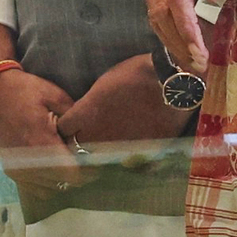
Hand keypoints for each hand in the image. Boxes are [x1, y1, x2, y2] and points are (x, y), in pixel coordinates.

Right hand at [0, 63, 84, 199]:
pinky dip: (47, 181)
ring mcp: (18, 170)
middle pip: (64, 183)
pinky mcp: (11, 171)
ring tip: (67, 160)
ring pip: (51, 188)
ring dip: (63, 178)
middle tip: (86, 159)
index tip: (96, 161)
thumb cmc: (25, 91)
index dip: (88, 171)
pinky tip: (51, 165)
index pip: (72, 174)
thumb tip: (90, 136)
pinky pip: (36, 187)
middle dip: (79, 174)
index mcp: (41, 144)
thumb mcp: (56, 96)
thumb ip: (75, 120)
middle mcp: (28, 163)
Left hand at [56, 51, 187, 150]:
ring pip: (99, 157)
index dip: (67, 126)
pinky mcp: (137, 154)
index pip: (64, 128)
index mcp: (87, 113)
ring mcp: (117, 147)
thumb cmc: (138, 74)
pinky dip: (124, 157)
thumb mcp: (105, 83)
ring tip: (109, 144)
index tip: (72, 124)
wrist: (173, 84)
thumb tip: (85, 114)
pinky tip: (129, 149)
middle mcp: (98, 134)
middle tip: (88, 136)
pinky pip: (124, 162)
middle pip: (77, 147)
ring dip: (100, 152)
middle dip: (79, 142)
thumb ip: (90, 104)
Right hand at [147, 0, 236, 68]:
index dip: (185, 26)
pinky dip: (166, 30)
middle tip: (198, 63)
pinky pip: (155, 8)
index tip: (198, 48)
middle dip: (179, 40)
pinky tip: (180, 46)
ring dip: (172, 40)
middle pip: (162, 8)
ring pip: (155, 11)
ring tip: (191, 61)